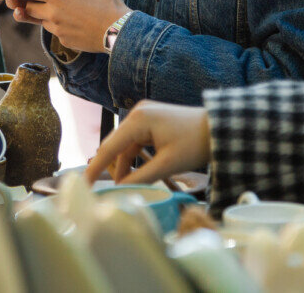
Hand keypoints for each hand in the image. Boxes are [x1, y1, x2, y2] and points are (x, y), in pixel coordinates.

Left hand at [4, 0, 128, 51]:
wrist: (120, 32)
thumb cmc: (108, 1)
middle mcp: (52, 13)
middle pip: (26, 7)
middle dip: (21, 1)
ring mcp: (57, 29)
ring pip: (37, 20)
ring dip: (36, 13)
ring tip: (39, 5)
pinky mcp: (64, 41)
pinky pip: (52, 31)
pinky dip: (53, 24)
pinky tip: (62, 19)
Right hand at [85, 101, 210, 185]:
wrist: (219, 128)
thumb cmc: (195, 143)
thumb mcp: (167, 165)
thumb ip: (141, 178)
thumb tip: (121, 189)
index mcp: (138, 120)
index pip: (109, 147)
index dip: (95, 167)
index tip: (84, 185)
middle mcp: (137, 113)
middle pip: (115, 144)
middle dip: (109, 167)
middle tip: (102, 189)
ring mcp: (144, 115)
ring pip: (125, 144)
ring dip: (124, 164)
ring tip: (125, 186)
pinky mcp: (152, 120)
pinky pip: (135, 141)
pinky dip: (133, 157)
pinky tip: (135, 173)